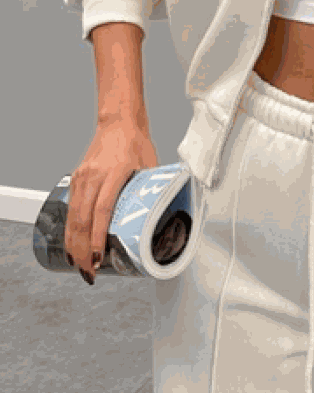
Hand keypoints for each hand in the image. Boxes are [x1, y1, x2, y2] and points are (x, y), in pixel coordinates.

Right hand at [64, 120, 157, 282]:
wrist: (118, 121)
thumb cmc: (136, 143)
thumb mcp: (151, 166)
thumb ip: (152, 192)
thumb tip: (164, 219)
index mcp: (114, 174)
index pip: (102, 211)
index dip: (99, 237)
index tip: (99, 257)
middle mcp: (93, 177)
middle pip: (82, 220)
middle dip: (83, 250)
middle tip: (88, 271)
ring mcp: (82, 178)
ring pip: (72, 217)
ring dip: (73, 244)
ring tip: (79, 265)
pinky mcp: (76, 179)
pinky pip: (70, 208)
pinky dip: (70, 229)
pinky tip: (72, 243)